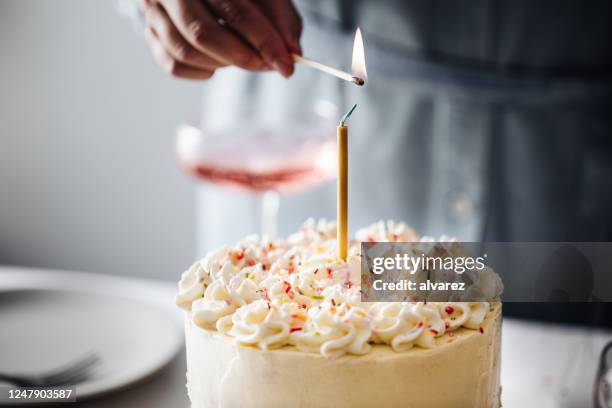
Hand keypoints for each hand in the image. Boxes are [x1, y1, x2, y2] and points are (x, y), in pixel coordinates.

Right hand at [139, 0, 301, 79]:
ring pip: (185, 52)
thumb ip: (282, 20)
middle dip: (242, 58)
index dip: (264, 42)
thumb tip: (293, 55)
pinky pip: (173, 65)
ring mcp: (154, 9)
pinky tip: (218, 60)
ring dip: (222, 64)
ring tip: (243, 56)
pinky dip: (202, 71)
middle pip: (203, 34)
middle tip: (267, 65)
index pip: (235, 11)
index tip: (286, 65)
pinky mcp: (150, 31)